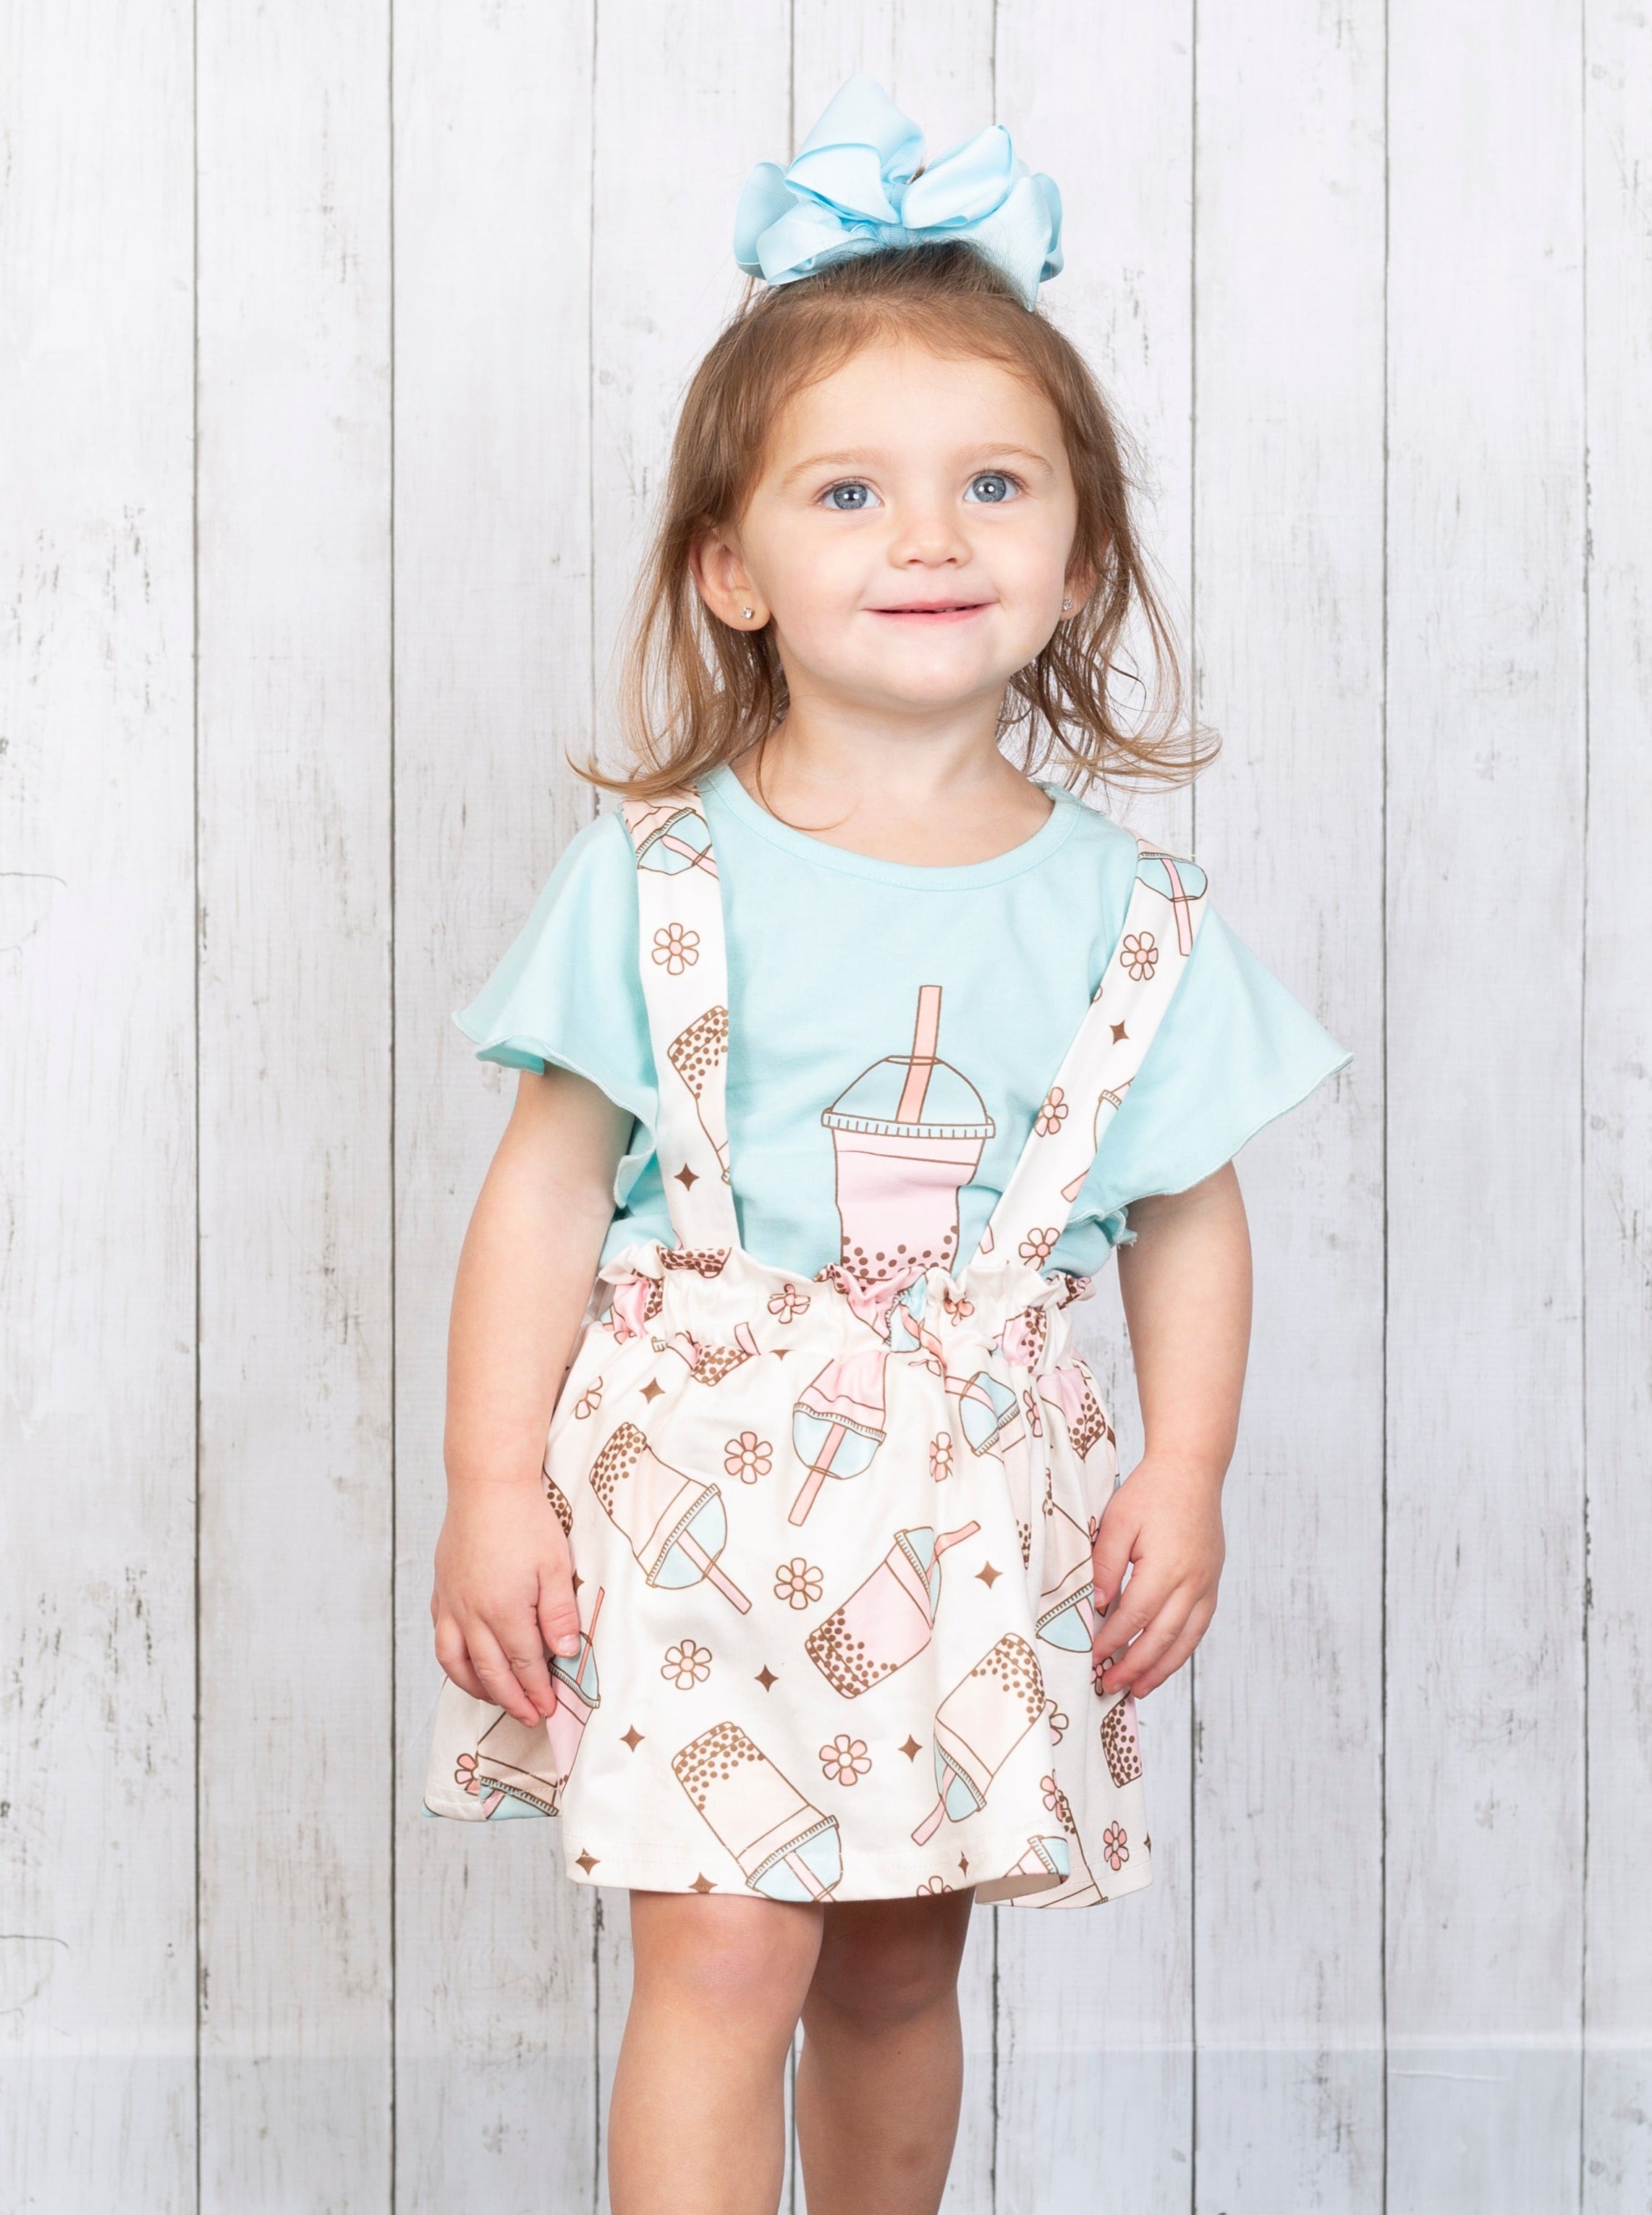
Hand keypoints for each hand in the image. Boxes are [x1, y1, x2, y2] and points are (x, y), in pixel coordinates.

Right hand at [431, 1482, 582, 1727]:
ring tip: (497, 1700)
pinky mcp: (441, 1591)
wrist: (486, 1485)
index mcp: (504, 1609)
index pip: (524, 1664)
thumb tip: (565, 1654)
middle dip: (512, 1700)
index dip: (538, 1691)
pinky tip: (467, 1663)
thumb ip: (559, 1613)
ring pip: (456, 1662)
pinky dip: (453, 1660)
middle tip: (529, 1718)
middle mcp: (472, 1613)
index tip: (550, 1710)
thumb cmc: (526, 1521)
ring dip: (477, 1689)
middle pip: (491, 1672)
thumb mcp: (557, 1565)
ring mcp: (452, 1603)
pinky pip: (441, 1638)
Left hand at [1090, 1454, 1225, 1698]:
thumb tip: (1096, 1606)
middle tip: (1110, 1686)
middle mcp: (1193, 1581)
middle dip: (1135, 1666)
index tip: (1092, 1657)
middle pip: (1162, 1637)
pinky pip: (1199, 1627)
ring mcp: (1207, 1584)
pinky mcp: (1212, 1583)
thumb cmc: (1150, 1492)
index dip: (1112, 1641)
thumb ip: (1106, 1565)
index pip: (1135, 1616)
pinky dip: (1181, 1649)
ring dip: (1161, 1668)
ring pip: (1185, 1639)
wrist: (1191, 1470)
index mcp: (1167, 1565)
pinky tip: (1165, 1662)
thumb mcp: (1117, 1521)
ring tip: (1139, 1689)